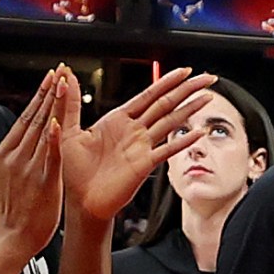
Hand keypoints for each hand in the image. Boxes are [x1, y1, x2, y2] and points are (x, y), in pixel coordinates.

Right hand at [0, 72, 65, 261]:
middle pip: (35, 118)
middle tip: (61, 71)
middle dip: (48, 93)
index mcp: (5, 152)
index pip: (24, 117)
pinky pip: (50, 157)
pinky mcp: (43, 182)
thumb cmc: (4, 208)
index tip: (49, 77)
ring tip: (64, 85)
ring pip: (44, 132)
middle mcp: (16, 156)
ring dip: (55, 108)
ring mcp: (30, 168)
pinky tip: (59, 123)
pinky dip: (54, 140)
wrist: (11, 237)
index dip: (38, 96)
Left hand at [61, 64, 218, 225]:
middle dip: (186, 89)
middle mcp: (134, 132)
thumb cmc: (73, 171)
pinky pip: (167, 150)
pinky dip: (183, 141)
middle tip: (206, 77)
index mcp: (117, 121)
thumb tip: (66, 75)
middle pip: (166, 104)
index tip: (183, 71)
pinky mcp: (145, 165)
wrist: (80, 202)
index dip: (166, 81)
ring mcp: (142, 148)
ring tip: (208, 97)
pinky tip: (198, 133)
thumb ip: (70, 101)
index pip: (148, 95)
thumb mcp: (68, 129)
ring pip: (171, 122)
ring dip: (190, 109)